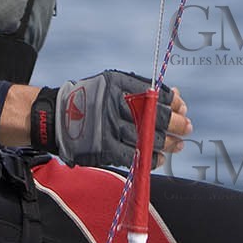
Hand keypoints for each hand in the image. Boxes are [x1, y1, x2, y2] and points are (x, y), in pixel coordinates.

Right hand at [29, 71, 192, 168]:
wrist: (55, 117)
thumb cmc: (89, 99)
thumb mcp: (113, 83)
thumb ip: (142, 88)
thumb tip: (175, 96)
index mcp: (119, 85)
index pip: (155, 94)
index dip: (173, 103)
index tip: (182, 108)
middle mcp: (116, 104)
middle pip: (156, 117)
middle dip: (177, 124)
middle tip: (187, 128)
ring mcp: (110, 127)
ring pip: (148, 138)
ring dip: (168, 143)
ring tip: (178, 145)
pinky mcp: (105, 148)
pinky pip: (134, 156)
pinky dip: (150, 159)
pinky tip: (159, 158)